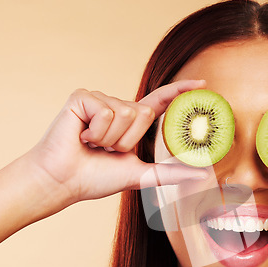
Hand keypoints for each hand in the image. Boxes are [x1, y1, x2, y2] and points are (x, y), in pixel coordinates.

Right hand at [26, 80, 208, 206]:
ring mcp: (100, 99)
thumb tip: (203, 174)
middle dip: (128, 140)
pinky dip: (96, 131)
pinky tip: (81, 136)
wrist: (64, 181)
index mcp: (132, 122)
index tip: (203, 85)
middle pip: (146, 112)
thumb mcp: (141, 175)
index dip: (181, 92)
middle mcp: (118, 107)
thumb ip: (170, 173)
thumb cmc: (96, 179)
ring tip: (92, 145)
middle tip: (106, 151)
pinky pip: (106, 111)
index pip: (161, 101)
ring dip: (111, 138)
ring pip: (126, 112)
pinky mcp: (82, 97)